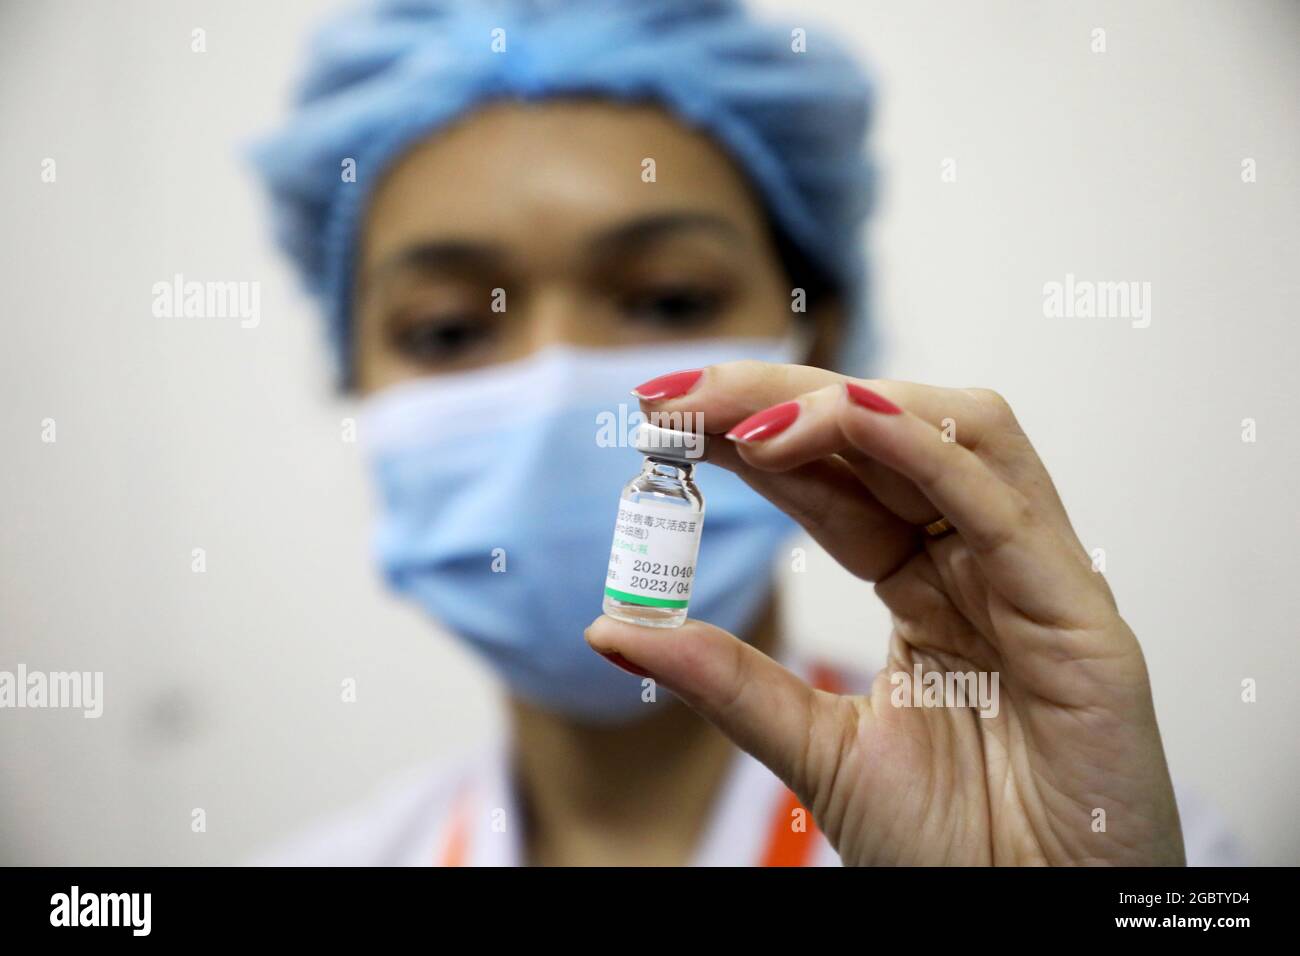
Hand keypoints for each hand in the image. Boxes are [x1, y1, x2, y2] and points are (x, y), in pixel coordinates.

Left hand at [585, 361, 1185, 865]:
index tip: (664, 417)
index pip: (838, 476)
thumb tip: (612, 627)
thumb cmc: (958, 849)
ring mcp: (1037, 578)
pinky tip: (843, 421)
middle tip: (680, 399)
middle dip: (780, 398)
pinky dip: (922, 449)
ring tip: (744, 418)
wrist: (1033, 931)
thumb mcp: (816, 751)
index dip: (754, 434)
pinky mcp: (1082, 617)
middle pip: (889, 431)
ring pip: (957, 435)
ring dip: (845, 405)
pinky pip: (1003, 506)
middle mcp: (982, 563)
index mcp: (929, 586)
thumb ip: (726, 682)